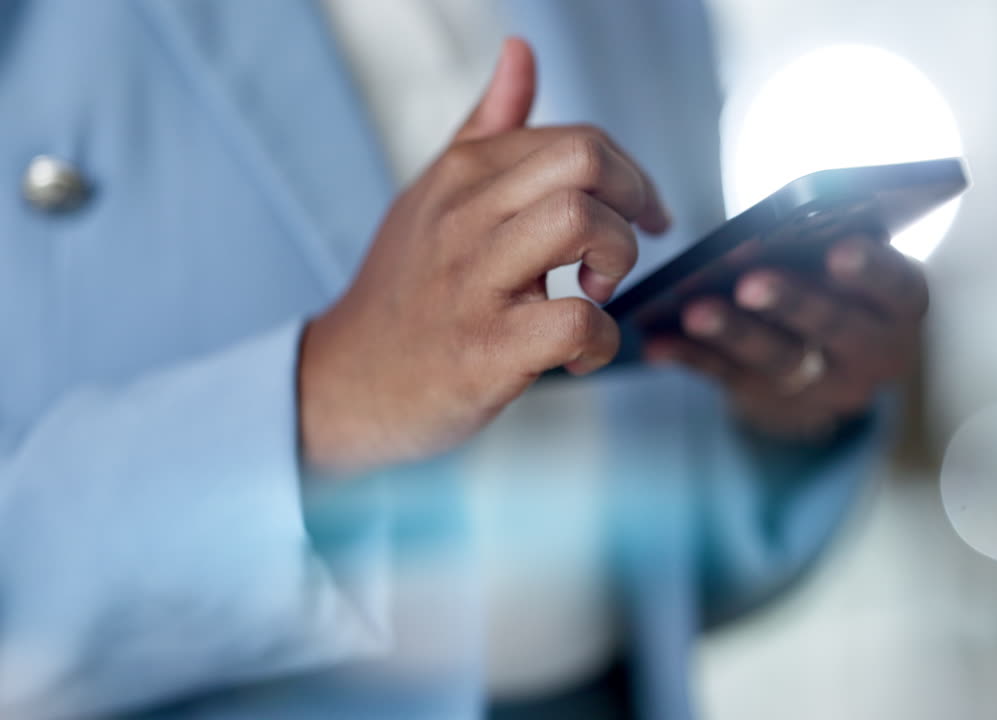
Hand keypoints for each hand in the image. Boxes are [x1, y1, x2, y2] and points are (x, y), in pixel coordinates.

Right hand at [299, 38, 668, 474]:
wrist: (345, 382)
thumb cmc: (405, 291)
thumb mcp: (434, 195)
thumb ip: (486, 128)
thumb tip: (520, 50)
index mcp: (463, 174)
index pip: (577, 138)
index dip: (631, 175)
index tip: (641, 215)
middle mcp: (466, 215)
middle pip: (585, 159)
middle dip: (634, 200)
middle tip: (622, 246)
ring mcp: (474, 282)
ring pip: (581, 220)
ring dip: (618, 258)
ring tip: (597, 293)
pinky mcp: (486, 350)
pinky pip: (576, 321)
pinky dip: (601, 340)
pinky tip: (582, 353)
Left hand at [646, 233, 926, 440]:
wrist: (828, 366)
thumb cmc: (836, 284)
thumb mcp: (851, 266)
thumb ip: (829, 242)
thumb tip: (776, 220)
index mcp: (900, 306)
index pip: (899, 287)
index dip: (871, 270)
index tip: (838, 249)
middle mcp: (872, 354)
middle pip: (835, 328)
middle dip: (791, 301)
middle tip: (749, 282)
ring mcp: (824, 386)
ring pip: (780, 360)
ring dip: (734, 332)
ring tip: (695, 309)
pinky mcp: (773, 403)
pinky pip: (728, 378)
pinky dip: (691, 356)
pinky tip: (657, 340)